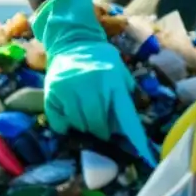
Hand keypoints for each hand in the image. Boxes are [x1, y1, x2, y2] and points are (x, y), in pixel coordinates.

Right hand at [33, 0, 153, 165]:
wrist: (72, 41)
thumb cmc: (100, 58)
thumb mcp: (119, 70)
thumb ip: (126, 92)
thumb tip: (130, 122)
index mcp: (111, 81)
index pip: (124, 115)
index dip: (134, 137)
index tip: (144, 155)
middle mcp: (89, 85)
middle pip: (97, 123)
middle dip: (102, 131)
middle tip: (103, 131)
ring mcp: (68, 89)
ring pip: (78, 123)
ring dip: (84, 126)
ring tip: (87, 119)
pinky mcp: (52, 93)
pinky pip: (59, 121)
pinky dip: (64, 125)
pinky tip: (69, 117)